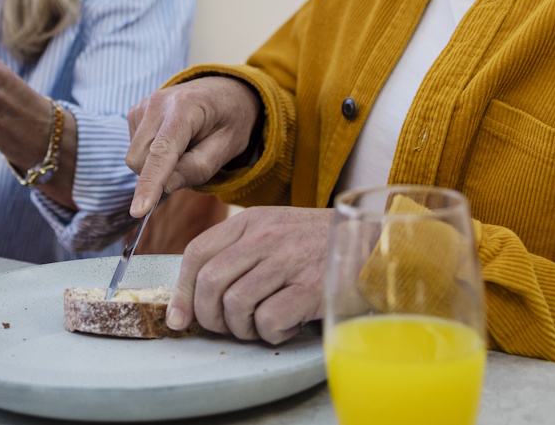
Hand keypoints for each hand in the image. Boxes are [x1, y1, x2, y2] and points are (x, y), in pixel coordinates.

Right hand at [125, 77, 260, 216]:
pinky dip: (151, 154)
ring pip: (135, 156)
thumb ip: (197, 168)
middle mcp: (157, 102)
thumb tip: (164, 187)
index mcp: (185, 107)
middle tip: (191, 163)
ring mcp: (143, 105)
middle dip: (159, 175)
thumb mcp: (227, 148)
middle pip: (141, 159)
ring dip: (156, 165)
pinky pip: (134, 148)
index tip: (139, 211)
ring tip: (185, 148)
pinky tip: (173, 142)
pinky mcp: (136, 111)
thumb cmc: (230, 120)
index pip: (161, 152)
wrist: (224, 91)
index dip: (149, 184)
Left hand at [169, 206, 328, 343]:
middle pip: (210, 283)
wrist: (374, 243)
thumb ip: (238, 252)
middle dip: (210, 316)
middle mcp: (266, 236)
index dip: (182, 290)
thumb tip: (195, 296)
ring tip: (263, 325)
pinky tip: (289, 324)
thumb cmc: (319, 245)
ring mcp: (288, 260)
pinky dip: (272, 334)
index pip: (197, 253)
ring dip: (243, 328)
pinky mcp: (309, 287)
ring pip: (235, 305)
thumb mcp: (275, 231)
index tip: (180, 317)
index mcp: (251, 220)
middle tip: (228, 327)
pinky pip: (268, 321)